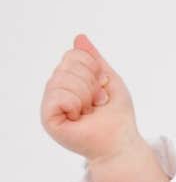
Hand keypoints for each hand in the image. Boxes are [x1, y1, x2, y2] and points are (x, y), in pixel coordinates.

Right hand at [39, 33, 139, 162]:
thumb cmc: (117, 117)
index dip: (94, 70)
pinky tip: (80, 116)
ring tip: (90, 111)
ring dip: (85, 95)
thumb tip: (79, 38)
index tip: (102, 90)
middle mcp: (56, 91)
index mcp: (69, 81)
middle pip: (67, 64)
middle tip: (97, 103)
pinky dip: (75, 104)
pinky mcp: (48, 119)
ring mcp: (50, 105)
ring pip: (62, 79)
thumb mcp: (110, 80)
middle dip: (90, 83)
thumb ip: (94, 59)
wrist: (120, 144)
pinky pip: (58, 96)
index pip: (73, 55)